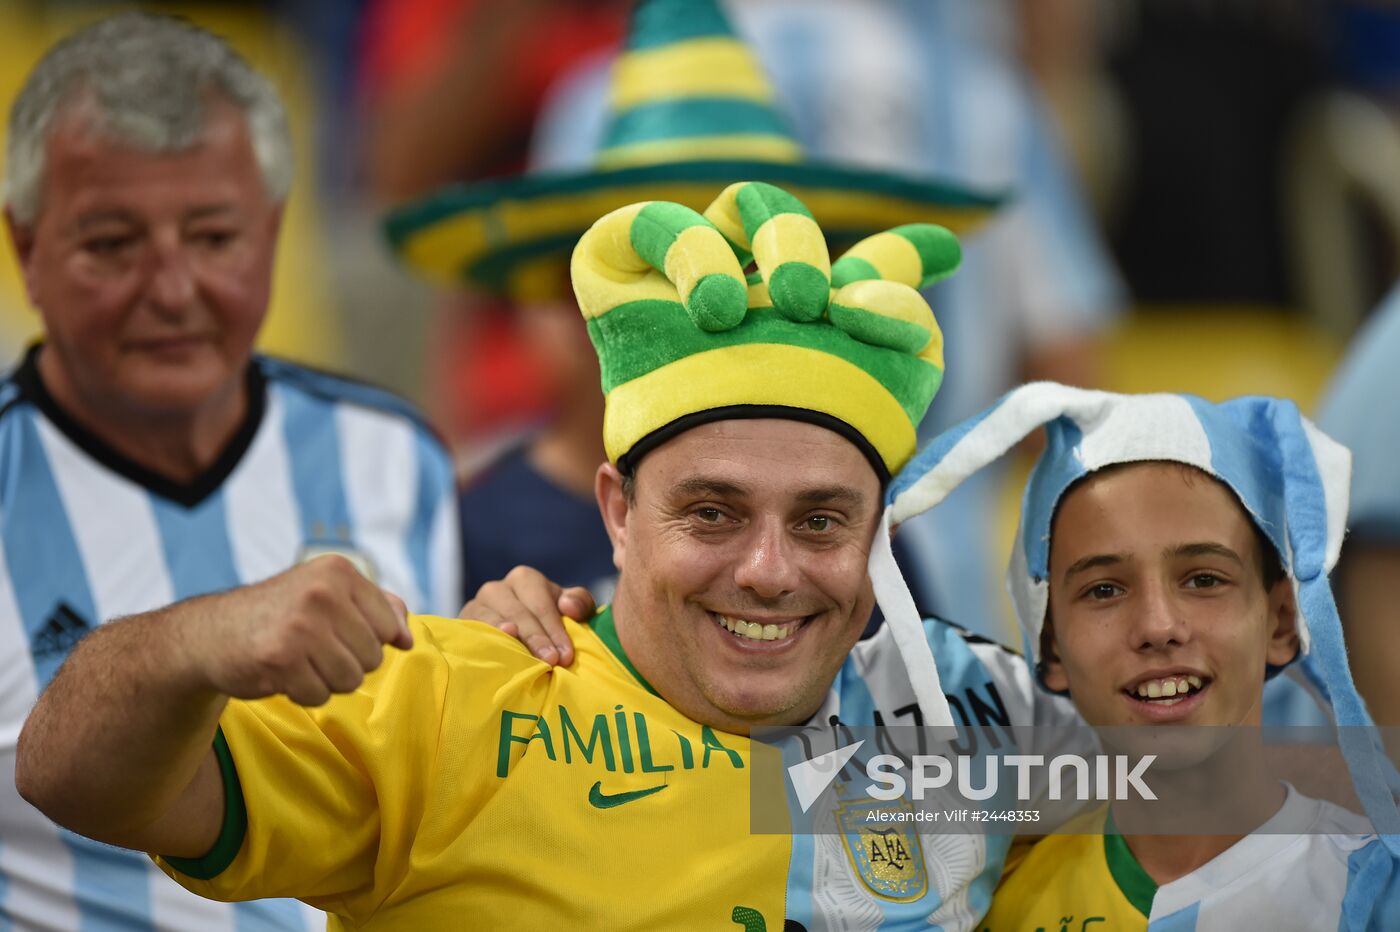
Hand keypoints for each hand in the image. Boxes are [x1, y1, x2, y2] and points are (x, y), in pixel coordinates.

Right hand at [182, 555, 412, 705]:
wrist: (211, 633)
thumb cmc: (279, 616)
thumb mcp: (328, 594)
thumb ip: (376, 606)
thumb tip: (407, 637)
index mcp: (339, 572)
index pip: (388, 626)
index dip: (367, 640)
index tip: (336, 633)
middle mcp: (322, 593)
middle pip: (372, 657)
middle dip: (346, 663)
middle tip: (311, 650)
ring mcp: (301, 625)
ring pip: (351, 680)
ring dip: (326, 681)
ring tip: (299, 661)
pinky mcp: (279, 658)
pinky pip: (319, 696)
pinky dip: (303, 694)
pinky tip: (282, 674)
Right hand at [459, 565, 594, 665]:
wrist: (508, 638)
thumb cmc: (545, 622)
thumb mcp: (565, 610)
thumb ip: (579, 603)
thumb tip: (568, 607)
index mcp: (525, 579)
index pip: (541, 603)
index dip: (555, 629)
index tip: (565, 655)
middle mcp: (497, 588)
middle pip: (518, 611)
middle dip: (537, 637)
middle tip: (551, 660)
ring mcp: (476, 606)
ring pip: (492, 620)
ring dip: (510, 640)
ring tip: (520, 654)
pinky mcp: (461, 624)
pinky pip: (471, 632)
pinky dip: (484, 642)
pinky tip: (493, 650)